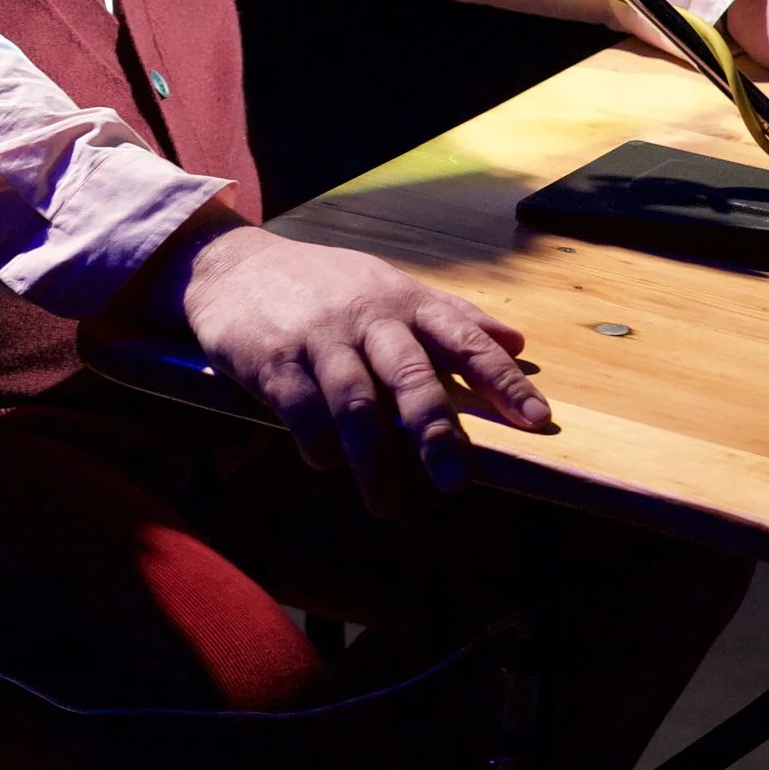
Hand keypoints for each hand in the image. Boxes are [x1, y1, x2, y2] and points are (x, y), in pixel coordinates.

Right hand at [147, 214, 552, 511]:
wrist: (232, 266)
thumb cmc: (325, 285)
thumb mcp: (391, 287)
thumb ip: (453, 316)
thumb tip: (519, 340)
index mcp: (405, 301)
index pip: (464, 339)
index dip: (502, 379)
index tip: (536, 419)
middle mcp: (368, 316)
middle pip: (411, 376)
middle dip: (436, 432)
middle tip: (455, 482)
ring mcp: (320, 338)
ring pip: (355, 404)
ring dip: (373, 461)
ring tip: (386, 503)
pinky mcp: (274, 359)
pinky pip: (302, 411)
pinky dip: (318, 445)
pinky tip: (325, 463)